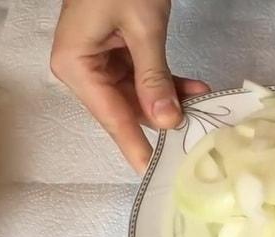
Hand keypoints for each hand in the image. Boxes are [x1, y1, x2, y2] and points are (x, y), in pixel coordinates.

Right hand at [51, 0, 209, 172]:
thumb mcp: (143, 28)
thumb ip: (154, 77)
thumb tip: (167, 121)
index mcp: (74, 64)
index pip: (110, 115)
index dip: (134, 143)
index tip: (152, 170)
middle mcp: (80, 68)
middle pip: (123, 109)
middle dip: (159, 119)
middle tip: (192, 134)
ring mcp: (97, 61)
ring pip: (136, 96)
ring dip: (168, 100)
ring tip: (200, 105)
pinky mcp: (113, 53)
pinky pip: (140, 78)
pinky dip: (165, 82)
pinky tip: (192, 89)